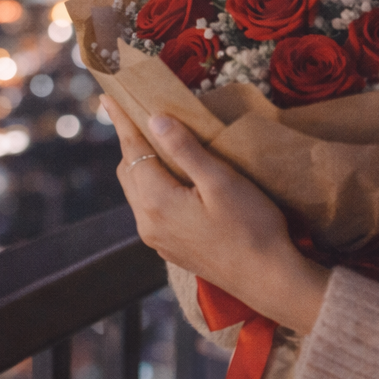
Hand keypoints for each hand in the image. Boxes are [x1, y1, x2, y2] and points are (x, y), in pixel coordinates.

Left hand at [107, 97, 329, 333]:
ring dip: (143, 163)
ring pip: (138, 190)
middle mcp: (147, 222)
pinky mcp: (170, 248)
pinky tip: (174, 178)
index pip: (132, 149)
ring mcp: (157, 239)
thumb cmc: (252, 228)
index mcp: (156, 201)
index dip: (122, 121)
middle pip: (129, 169)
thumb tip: (154, 119)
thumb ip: (185, 149)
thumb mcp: (221, 181)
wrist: (270, 281)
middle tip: (139, 114)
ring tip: (158, 141)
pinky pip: (150, 208)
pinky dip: (154, 185)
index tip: (108, 97)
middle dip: (133, 140)